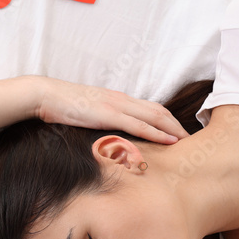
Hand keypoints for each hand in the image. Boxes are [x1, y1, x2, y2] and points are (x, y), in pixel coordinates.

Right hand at [32, 76, 189, 143]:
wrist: (45, 96)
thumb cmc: (63, 106)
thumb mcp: (88, 113)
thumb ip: (103, 119)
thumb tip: (111, 133)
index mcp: (118, 99)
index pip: (151, 108)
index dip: (169, 120)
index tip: (181, 133)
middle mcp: (122, 100)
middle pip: (160, 111)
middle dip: (178, 126)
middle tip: (193, 141)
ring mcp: (117, 106)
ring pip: (155, 116)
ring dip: (174, 129)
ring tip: (188, 142)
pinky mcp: (109, 114)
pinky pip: (139, 124)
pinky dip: (157, 133)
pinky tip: (169, 140)